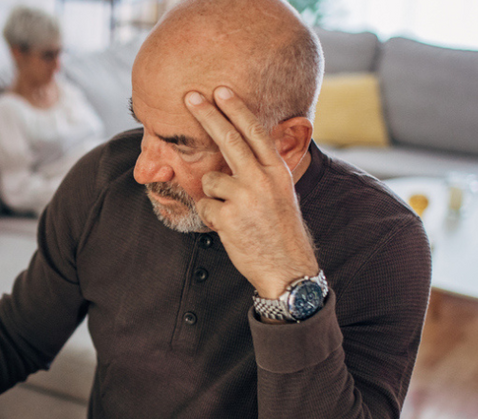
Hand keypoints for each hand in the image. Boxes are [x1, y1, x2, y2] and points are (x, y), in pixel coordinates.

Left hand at [184, 87, 318, 298]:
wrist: (287, 268)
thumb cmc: (281, 230)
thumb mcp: (281, 193)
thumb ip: (262, 171)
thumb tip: (238, 149)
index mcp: (278, 171)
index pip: (255, 132)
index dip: (236, 109)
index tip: (220, 90)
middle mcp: (262, 180)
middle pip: (229, 140)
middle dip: (207, 115)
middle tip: (190, 96)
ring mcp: (244, 198)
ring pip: (211, 180)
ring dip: (215, 196)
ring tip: (236, 215)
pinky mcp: (227, 217)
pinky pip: (204, 205)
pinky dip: (211, 216)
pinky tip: (230, 228)